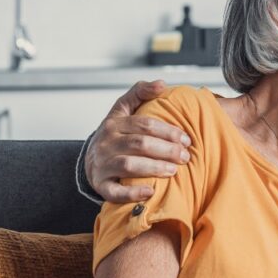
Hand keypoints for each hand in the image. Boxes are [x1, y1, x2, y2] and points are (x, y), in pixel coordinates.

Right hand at [85, 80, 192, 202]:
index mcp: (114, 123)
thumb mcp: (122, 109)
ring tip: (173, 170)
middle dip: (166, 150)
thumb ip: (140, 92)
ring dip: (154, 168)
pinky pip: (114, 191)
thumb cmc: (114, 134)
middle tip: (185, 156)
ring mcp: (102, 165)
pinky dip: (132, 193)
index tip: (187, 139)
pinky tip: (150, 192)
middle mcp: (106, 143)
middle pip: (139, 144)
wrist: (91, 160)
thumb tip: (161, 84)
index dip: (168, 131)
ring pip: (128, 165)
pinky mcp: (100, 185)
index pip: (144, 125)